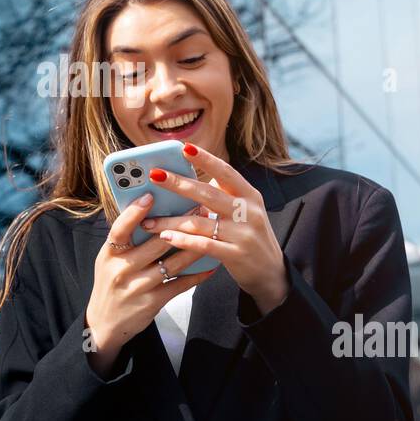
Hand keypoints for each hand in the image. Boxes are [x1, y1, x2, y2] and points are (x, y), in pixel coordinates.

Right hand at [84, 190, 220, 376]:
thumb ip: (126, 240)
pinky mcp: (152, 303)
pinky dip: (196, 275)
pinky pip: (179, 285)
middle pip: (155, 244)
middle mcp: (122, 270)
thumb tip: (151, 213)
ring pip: (172, 263)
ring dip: (194, 247)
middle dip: (179, 225)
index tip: (150, 196)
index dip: (134, 213)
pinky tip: (210, 265)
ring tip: (210, 232)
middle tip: (198, 209)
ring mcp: (138, 287)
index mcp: (109, 254)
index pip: (120, 229)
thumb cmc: (111, 283)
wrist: (105, 323)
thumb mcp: (109, 260)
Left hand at [138, 143, 289, 313]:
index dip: (206, 159)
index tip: (185, 148)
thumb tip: (192, 178)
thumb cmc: (250, 236)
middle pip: (208, 194)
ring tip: (148, 221)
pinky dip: (183, 241)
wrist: (271, 272)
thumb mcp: (245, 211)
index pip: (226, 172)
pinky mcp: (236, 255)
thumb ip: (224, 194)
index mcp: (250, 196)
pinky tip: (166, 238)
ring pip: (200, 223)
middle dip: (179, 183)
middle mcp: (248, 211)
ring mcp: (243, 234)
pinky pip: (204, 245)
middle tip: (155, 175)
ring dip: (171, 221)